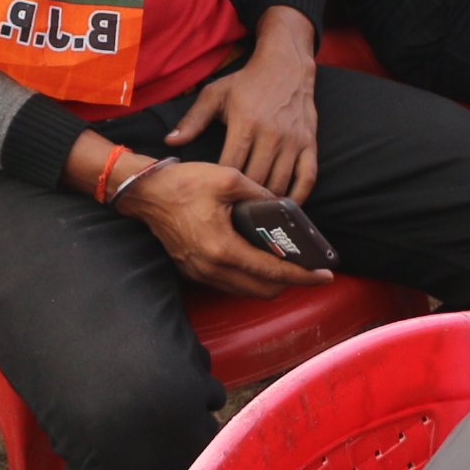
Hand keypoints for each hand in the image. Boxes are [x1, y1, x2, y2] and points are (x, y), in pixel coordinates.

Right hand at [113, 155, 327, 295]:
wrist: (145, 193)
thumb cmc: (183, 183)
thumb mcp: (227, 178)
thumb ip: (259, 193)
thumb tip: (281, 206)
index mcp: (223, 248)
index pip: (272, 271)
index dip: (303, 275)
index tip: (324, 276)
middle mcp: (212, 269)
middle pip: (262, 290)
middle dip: (290, 284)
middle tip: (309, 271)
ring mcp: (201, 273)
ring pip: (246, 291)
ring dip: (269, 283)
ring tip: (289, 266)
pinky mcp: (194, 270)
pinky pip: (230, 284)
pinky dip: (249, 278)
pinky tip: (259, 261)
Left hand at [164, 22, 321, 198]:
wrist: (285, 65)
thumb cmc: (246, 82)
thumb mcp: (215, 95)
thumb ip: (193, 120)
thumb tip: (170, 141)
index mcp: (245, 122)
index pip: (231, 166)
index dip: (222, 185)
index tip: (213, 197)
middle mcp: (271, 133)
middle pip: (256, 179)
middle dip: (243, 199)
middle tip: (232, 212)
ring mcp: (293, 139)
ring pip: (280, 182)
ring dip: (268, 201)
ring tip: (254, 213)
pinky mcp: (310, 142)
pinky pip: (308, 177)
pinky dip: (299, 196)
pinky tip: (286, 207)